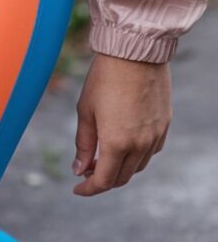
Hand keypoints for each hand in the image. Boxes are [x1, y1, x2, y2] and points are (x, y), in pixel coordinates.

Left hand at [72, 53, 172, 196]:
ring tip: (103, 157)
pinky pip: (151, 151)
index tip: (78, 188)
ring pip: (138, 166)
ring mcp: (155, 136)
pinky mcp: (164, 125)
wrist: (135, 53)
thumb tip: (79, 169)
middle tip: (87, 171)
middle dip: (103, 179)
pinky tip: (124, 145)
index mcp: (117, 143)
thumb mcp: (86, 111)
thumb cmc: (105, 78)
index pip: (104, 181)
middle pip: (122, 177)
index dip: (89, 189)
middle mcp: (140, 144)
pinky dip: (136, 155)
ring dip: (120, 168)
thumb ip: (84, 144)